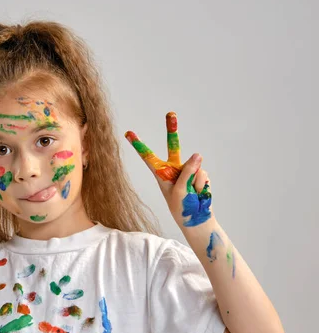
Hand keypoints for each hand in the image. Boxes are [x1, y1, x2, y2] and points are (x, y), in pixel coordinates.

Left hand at [125, 112, 212, 227]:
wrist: (197, 218)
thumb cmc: (182, 207)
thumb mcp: (180, 191)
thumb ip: (187, 171)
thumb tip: (198, 154)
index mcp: (160, 174)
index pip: (148, 157)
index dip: (138, 145)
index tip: (128, 133)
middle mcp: (173, 169)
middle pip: (173, 145)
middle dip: (172, 129)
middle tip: (170, 113)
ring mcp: (187, 170)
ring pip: (194, 167)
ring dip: (195, 183)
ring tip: (192, 194)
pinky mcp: (200, 174)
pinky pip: (204, 174)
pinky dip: (202, 185)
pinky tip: (200, 193)